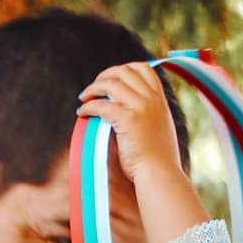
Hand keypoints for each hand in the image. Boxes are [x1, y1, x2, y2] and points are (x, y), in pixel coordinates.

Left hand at [78, 63, 184, 187]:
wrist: (160, 174)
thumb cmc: (158, 160)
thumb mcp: (160, 128)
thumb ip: (149, 114)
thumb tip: (128, 109)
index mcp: (160, 100)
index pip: (144, 69)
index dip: (124, 69)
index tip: (111, 79)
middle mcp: (151, 100)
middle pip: (124, 72)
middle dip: (105, 76)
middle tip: (93, 88)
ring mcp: (141, 108)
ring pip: (110, 84)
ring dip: (93, 88)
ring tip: (84, 97)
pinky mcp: (128, 120)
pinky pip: (101, 105)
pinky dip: (88, 106)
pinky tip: (82, 112)